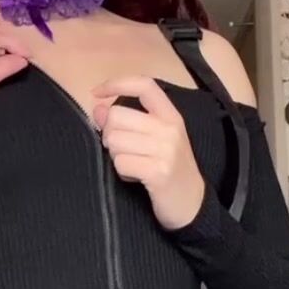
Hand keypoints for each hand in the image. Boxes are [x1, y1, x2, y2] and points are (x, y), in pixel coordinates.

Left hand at [91, 75, 205, 229]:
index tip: (96, 92)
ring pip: (115, 140)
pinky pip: (120, 163)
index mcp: (171, 115)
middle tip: (123, 149)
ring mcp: (165, 150)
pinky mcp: (158, 172)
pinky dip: (122, 172)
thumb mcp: (155, 139)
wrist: (192, 204)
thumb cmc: (170, 169)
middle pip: (117, 115)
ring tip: (133, 164)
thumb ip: (127, 121)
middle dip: (110, 134)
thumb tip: (98, 108)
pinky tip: (135, 177)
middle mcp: (170, 128)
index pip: (144, 85)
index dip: (116, 84)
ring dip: (117, 156)